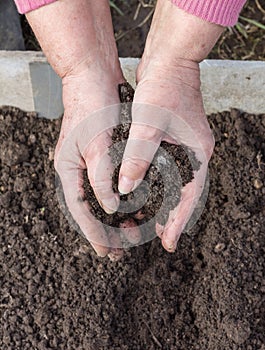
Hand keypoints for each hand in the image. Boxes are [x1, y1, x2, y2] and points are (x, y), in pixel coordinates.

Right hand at [27, 0, 140, 259]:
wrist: (95, 77)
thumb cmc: (93, 107)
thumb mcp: (98, 144)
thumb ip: (102, 178)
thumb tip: (112, 208)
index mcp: (69, 169)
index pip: (81, 210)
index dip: (95, 232)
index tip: (108, 252)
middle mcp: (77, 169)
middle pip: (90, 208)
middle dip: (106, 230)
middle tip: (121, 251)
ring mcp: (88, 162)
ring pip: (101, 199)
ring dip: (116, 217)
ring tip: (131, 234)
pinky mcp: (101, 155)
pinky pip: (109, 185)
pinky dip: (121, 199)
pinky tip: (134, 207)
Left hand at [118, 1, 223, 251]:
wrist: (169, 59)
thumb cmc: (164, 87)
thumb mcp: (148, 123)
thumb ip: (137, 157)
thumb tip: (124, 187)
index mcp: (197, 151)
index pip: (190, 195)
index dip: (178, 221)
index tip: (168, 242)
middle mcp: (194, 151)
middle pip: (185, 192)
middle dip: (172, 215)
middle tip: (159, 237)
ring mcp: (185, 145)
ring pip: (176, 182)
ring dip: (164, 202)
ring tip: (152, 222)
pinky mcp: (174, 138)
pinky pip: (168, 169)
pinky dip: (158, 184)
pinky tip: (146, 193)